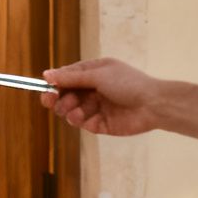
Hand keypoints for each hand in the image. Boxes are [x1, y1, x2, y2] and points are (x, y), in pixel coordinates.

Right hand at [40, 58, 164, 135]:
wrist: (153, 104)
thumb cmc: (128, 83)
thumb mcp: (98, 75)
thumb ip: (71, 77)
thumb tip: (46, 74)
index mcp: (93, 73)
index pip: (67, 77)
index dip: (54, 83)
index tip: (44, 88)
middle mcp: (93, 90)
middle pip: (65, 95)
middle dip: (57, 98)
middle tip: (51, 100)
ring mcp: (96, 107)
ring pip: (71, 110)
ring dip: (68, 110)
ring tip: (72, 110)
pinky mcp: (101, 124)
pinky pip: (82, 123)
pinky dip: (78, 120)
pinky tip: (81, 117)